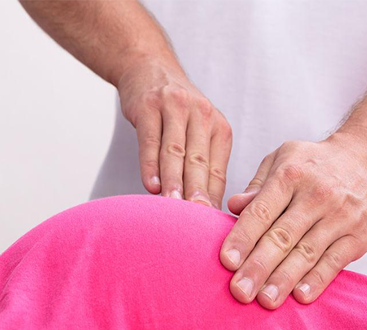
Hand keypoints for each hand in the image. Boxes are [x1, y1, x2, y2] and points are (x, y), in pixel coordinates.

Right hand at [117, 55, 232, 208]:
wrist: (149, 67)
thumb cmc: (176, 111)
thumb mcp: (198, 130)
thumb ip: (203, 164)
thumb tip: (206, 208)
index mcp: (219, 128)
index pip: (217, 170)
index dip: (215, 198)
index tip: (211, 225)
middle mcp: (201, 116)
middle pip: (199, 162)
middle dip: (198, 193)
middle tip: (198, 222)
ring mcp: (175, 108)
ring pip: (175, 152)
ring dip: (174, 182)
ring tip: (174, 207)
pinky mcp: (148, 106)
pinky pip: (149, 140)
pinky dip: (150, 165)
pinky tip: (150, 186)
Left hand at [219, 133, 366, 308]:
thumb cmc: (317, 163)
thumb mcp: (284, 159)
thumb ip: (258, 186)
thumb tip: (234, 206)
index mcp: (290, 176)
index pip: (262, 211)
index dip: (243, 237)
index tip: (227, 261)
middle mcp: (315, 196)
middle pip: (282, 237)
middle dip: (258, 266)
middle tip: (239, 291)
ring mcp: (340, 217)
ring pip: (307, 253)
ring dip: (284, 279)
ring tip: (265, 301)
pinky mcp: (359, 236)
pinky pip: (334, 261)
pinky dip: (317, 280)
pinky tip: (300, 296)